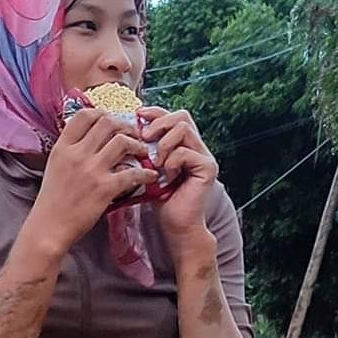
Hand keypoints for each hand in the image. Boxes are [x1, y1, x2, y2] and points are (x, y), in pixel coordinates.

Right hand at [28, 109, 156, 250]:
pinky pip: (132, 174)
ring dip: (137, 145)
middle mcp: (77, 154)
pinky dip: (146, 174)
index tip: (112, 120)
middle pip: (107, 123)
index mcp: (63, 147)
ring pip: (122, 142)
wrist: (49, 227)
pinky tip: (150, 176)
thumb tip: (89, 136)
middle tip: (133, 134)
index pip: (85, 115)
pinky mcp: (104, 189)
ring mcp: (91, 171)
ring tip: (142, 152)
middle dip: (125, 126)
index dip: (103, 113)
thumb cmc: (53, 199)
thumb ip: (71, 149)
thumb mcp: (55, 166)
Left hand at [139, 107, 218, 244]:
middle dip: (160, 123)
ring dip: (164, 143)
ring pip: (184, 129)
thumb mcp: (148, 168)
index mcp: (184, 144)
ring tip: (156, 162)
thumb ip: (146, 148)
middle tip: (145, 137)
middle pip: (182, 116)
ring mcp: (205, 156)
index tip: (138, 115)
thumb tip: (129, 129)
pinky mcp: (208, 168)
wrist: (175, 225)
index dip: (156, 112)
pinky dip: (172, 161)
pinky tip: (166, 175)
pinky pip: (186, 151)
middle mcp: (197, 147)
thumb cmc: (161, 199)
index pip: (173, 116)